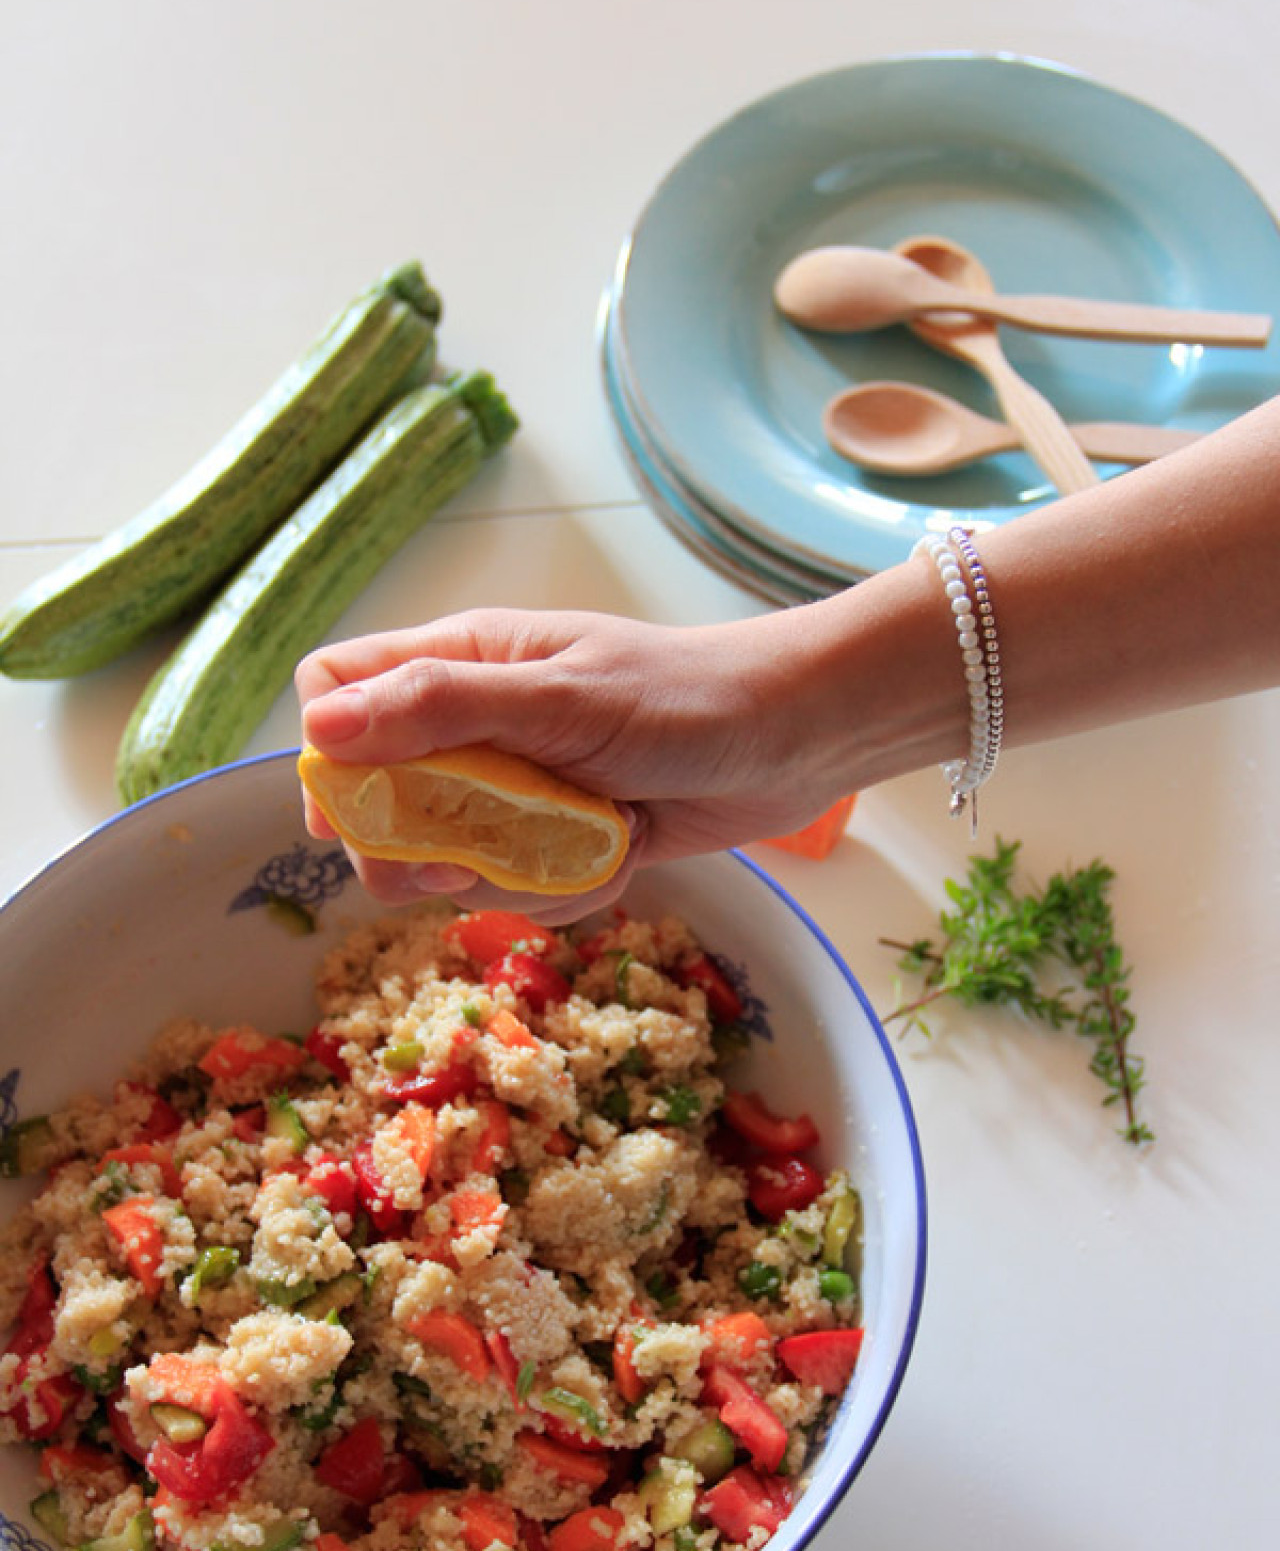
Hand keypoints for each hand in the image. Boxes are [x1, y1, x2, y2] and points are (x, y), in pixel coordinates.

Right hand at [295, 606, 847, 920]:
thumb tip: (318, 729)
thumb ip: (439, 709)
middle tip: (464, 859)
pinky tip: (619, 859)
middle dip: (415, 846)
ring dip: (502, 872)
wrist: (796, 740)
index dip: (331, 753)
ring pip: (448, 856)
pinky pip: (520, 885)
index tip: (355, 814)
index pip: (338, 691)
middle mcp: (477, 723)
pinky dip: (564, 887)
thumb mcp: (555, 699)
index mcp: (462, 663)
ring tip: (570, 848)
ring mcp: (520, 785)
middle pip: (379, 798)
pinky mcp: (566, 837)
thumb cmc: (681, 699)